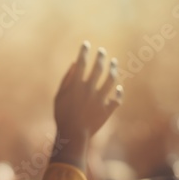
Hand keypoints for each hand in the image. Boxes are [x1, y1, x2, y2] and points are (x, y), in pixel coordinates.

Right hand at [51, 42, 122, 168]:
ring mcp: (100, 99)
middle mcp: (90, 89)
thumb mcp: (59, 96)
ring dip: (113, 69)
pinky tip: (119, 88)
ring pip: (111, 79)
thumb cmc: (62, 115)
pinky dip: (119, 93)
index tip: (86, 44)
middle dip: (100, 56)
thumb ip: (67, 79)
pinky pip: (117, 99)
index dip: (84, 51)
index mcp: (77, 85)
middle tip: (101, 51)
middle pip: (98, 67)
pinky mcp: (107, 110)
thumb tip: (75, 63)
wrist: (72, 135)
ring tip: (114, 63)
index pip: (82, 62)